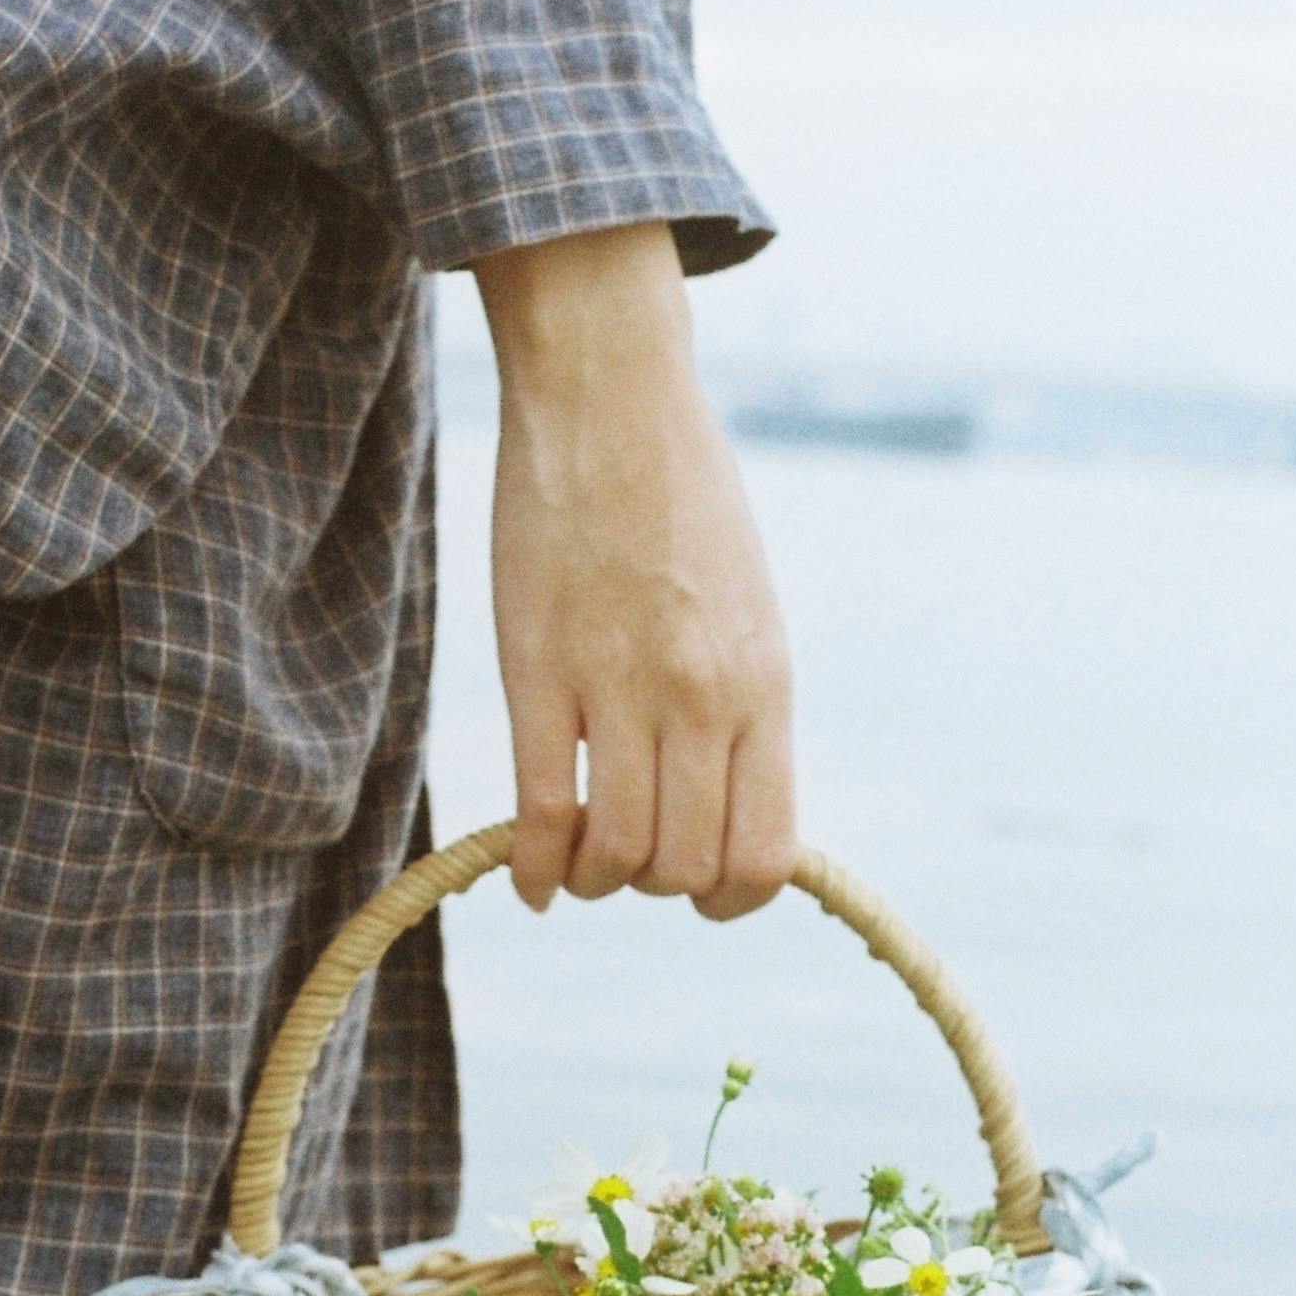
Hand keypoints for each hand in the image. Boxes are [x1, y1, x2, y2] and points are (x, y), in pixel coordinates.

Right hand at [471, 222, 795, 917]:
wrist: (612, 400)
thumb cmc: (681, 500)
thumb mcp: (747, 610)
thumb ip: (741, 707)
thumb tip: (724, 802)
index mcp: (765, 686)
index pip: (767, 856)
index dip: (729, 896)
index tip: (696, 877)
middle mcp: (704, 698)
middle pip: (685, 869)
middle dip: (654, 885)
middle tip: (626, 849)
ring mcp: (621, 687)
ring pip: (616, 854)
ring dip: (593, 878)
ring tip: (576, 853)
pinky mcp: (539, 669)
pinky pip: (540, 808)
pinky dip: (533, 867)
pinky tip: (528, 878)